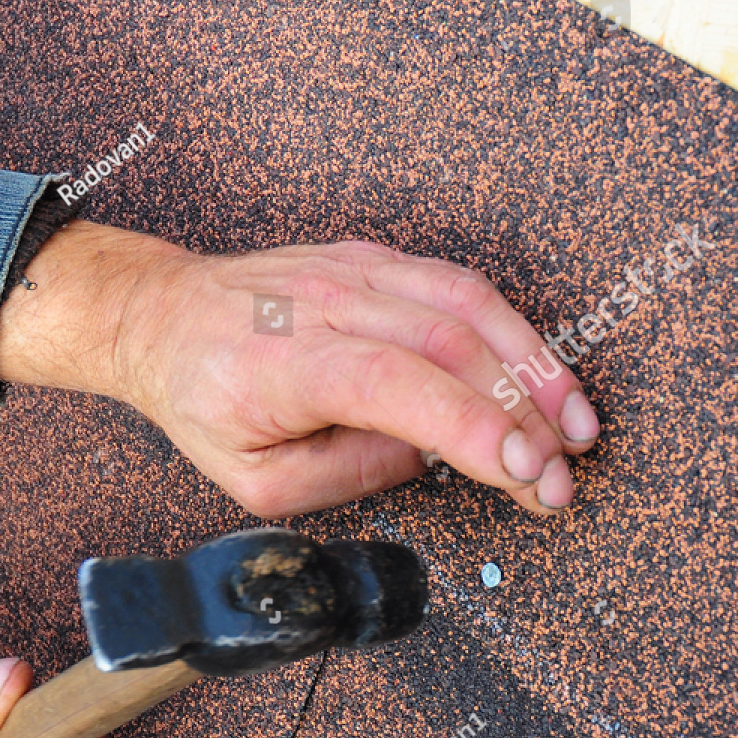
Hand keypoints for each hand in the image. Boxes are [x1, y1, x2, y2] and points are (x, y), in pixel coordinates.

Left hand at [0, 220, 599, 517]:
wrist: (160, 316)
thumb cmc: (203, 400)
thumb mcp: (254, 478)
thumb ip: (344, 474)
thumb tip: (424, 458)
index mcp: (290, 362)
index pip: (400, 387)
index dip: (473, 428)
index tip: (528, 472)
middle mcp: (328, 303)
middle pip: (450, 344)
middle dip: (523, 414)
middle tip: (564, 476)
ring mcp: (354, 270)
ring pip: (467, 304)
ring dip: (535, 365)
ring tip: (577, 426)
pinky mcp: (373, 259)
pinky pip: (456, 286)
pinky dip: (511, 330)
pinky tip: (540, 375)